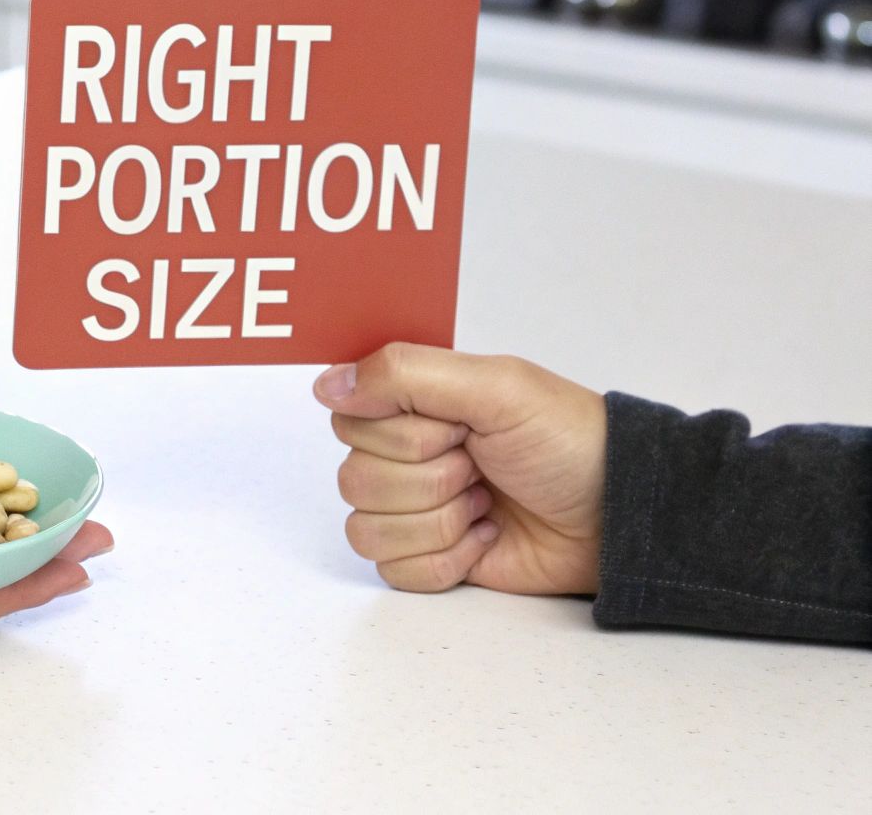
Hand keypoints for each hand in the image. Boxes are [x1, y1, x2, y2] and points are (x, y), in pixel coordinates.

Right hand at [312, 343, 605, 594]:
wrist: (618, 516)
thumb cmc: (569, 443)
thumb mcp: (496, 386)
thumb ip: (406, 373)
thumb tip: (327, 385)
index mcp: (413, 405)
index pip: (350, 421)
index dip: (403, 434)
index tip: (457, 428)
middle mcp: (404, 455)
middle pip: (354, 479)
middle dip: (431, 480)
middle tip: (482, 468)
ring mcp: (414, 509)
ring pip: (366, 528)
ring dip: (438, 521)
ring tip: (486, 505)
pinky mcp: (427, 559)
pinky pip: (392, 570)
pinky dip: (445, 560)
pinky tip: (484, 539)